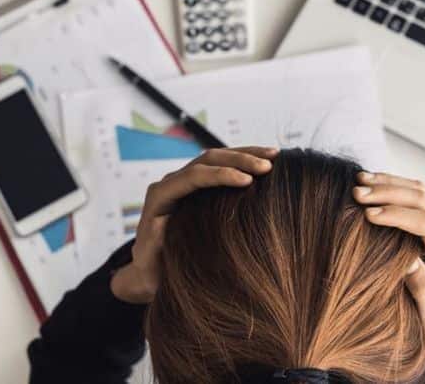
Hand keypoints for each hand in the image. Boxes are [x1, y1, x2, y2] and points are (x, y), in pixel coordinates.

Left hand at [110, 146, 278, 303]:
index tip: (248, 181)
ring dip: (246, 154)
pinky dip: (243, 162)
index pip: (193, 176)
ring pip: (217, 157)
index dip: (220, 175)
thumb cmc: (152, 271)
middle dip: (239, 159)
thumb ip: (152, 246)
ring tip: (274, 155)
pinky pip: (221, 167)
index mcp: (160, 197)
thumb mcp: (149, 265)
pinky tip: (265, 163)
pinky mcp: (198, 186)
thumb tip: (162, 225)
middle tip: (268, 166)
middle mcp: (172, 183)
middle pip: (208, 159)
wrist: (149, 270)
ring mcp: (185, 182)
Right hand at [354, 172, 424, 380]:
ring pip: (417, 192)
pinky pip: (409, 195)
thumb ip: (424, 291)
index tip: (369, 216)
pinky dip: (389, 185)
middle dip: (389, 193)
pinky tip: (368, 182)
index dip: (399, 216)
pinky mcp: (423, 224)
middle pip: (423, 201)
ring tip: (358, 181)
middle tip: (357, 194)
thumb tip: (408, 261)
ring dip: (388, 183)